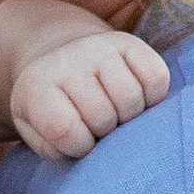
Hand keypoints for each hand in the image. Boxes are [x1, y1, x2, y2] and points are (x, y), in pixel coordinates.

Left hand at [8, 28, 171, 160]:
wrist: (60, 59)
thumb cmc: (52, 107)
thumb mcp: (36, 130)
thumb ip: (53, 147)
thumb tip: (90, 150)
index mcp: (37, 84)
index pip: (64, 128)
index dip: (78, 146)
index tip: (78, 140)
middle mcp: (69, 60)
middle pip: (102, 116)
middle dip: (105, 133)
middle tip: (98, 127)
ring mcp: (100, 47)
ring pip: (131, 98)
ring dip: (129, 117)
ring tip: (116, 114)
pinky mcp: (130, 43)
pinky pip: (157, 78)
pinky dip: (153, 97)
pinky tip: (136, 98)